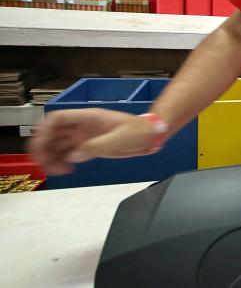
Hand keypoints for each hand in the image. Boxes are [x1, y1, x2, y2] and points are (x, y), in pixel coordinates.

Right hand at [28, 109, 158, 175]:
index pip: (58, 118)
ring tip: (55, 171)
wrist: (150, 136)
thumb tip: (74, 155)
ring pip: (58, 144)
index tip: (41, 145)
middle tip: (43, 164)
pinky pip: (68, 154)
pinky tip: (66, 171)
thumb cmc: (138, 132)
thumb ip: (97, 146)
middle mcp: (81, 127)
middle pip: (52, 132)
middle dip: (44, 146)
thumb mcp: (120, 138)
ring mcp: (83, 137)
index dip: (45, 130)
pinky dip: (62, 162)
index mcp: (88, 118)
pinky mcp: (88, 147)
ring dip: (51, 156)